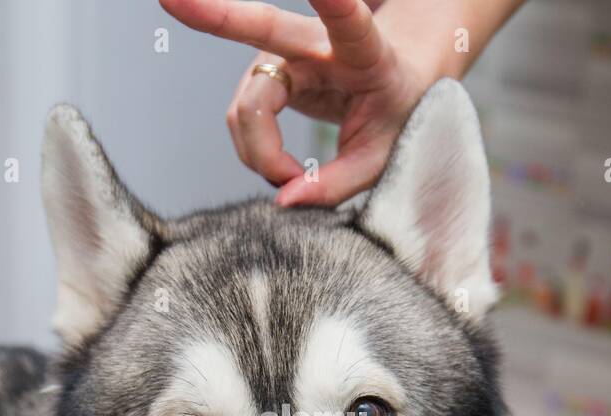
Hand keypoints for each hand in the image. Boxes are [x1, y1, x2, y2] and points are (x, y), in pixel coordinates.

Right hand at [160, 0, 440, 206]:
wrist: (394, 85)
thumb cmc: (395, 114)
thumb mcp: (381, 156)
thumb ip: (337, 183)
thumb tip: (284, 201)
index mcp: (363, 51)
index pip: (348, 20)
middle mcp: (315, 43)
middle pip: (264, 29)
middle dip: (215, 11)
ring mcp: (283, 55)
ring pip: (247, 109)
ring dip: (261, 155)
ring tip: (294, 178)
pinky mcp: (263, 74)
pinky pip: (243, 122)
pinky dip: (257, 154)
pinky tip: (285, 169)